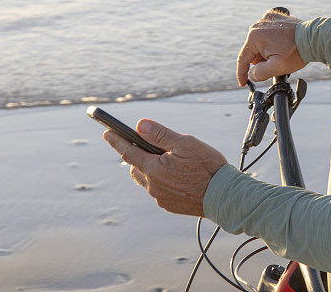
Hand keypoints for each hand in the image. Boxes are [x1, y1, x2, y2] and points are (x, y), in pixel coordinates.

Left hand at [103, 119, 226, 216]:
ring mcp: (160, 197)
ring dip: (149, 168)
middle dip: (137, 155)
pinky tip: (177, 174)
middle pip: (136, 167)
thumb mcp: (184, 143)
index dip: (116, 141)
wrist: (224, 196)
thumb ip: (160, 134)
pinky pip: (158, 189)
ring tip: (167, 160)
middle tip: (148, 144)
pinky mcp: (169, 205)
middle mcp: (153, 186)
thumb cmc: (206, 166)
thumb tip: (140, 125)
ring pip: (147, 179)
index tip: (107, 133)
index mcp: (154, 169)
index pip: (128, 152)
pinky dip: (161, 179)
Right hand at [236, 9, 305, 85]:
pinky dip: (270, 40)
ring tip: (281, 54)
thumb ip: (260, 73)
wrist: (313, 38)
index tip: (242, 83)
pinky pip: (266, 32)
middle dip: (259, 60)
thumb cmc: (296, 52)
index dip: (241, 73)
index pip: (243, 58)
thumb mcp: (277, 68)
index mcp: (254, 37)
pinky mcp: (274, 17)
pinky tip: (281, 45)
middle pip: (252, 50)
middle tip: (274, 64)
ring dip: (265, 50)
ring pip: (259, 41)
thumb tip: (251, 74)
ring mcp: (266, 19)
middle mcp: (257, 25)